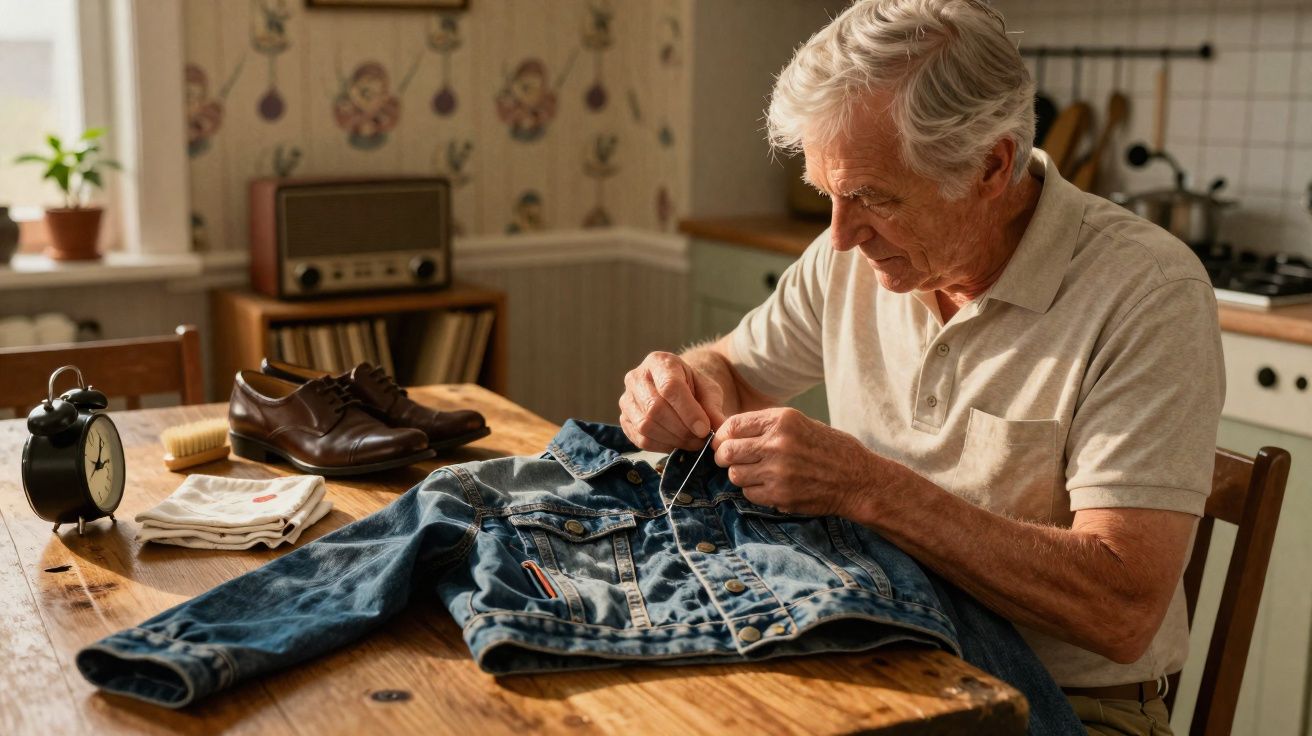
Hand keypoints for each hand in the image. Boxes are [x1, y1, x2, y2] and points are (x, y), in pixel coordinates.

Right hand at [619, 351, 726, 451]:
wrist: (676, 390)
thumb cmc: (693, 388)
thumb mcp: (708, 391)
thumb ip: (713, 409)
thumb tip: (719, 431)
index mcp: (659, 362)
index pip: (670, 387)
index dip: (688, 412)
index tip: (704, 429)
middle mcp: (637, 377)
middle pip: (655, 408)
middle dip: (682, 429)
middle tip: (700, 439)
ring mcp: (627, 399)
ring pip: (646, 425)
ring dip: (672, 440)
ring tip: (691, 442)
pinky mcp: (624, 419)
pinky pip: (640, 439)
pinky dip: (662, 446)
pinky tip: (677, 444)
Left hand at [711, 407, 885, 517]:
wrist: (859, 480)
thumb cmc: (831, 450)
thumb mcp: (801, 424)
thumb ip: (767, 427)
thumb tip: (730, 434)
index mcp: (782, 420)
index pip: (733, 425)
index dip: (723, 436)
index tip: (723, 442)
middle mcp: (777, 443)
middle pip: (728, 451)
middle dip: (724, 457)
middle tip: (729, 460)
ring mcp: (777, 471)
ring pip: (735, 475)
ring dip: (741, 475)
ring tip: (757, 473)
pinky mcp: (780, 495)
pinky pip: (749, 493)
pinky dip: (754, 491)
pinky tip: (770, 486)